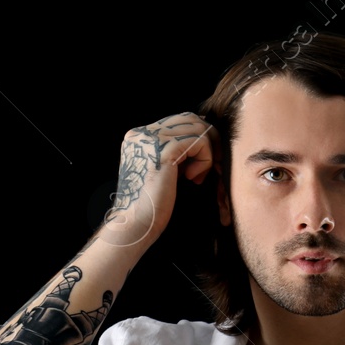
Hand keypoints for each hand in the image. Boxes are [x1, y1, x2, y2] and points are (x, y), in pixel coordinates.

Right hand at [96, 112, 219, 247]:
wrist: (135, 225)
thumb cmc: (150, 206)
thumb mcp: (162, 172)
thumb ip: (174, 154)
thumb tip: (201, 140)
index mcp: (139, 136)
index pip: (179, 121)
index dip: (196, 141)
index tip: (198, 167)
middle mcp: (142, 133)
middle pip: (189, 119)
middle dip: (207, 141)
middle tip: (209, 167)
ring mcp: (151, 139)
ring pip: (197, 128)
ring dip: (208, 152)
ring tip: (198, 176)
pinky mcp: (164, 151)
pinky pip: (199, 141)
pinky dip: (205, 159)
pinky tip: (194, 178)